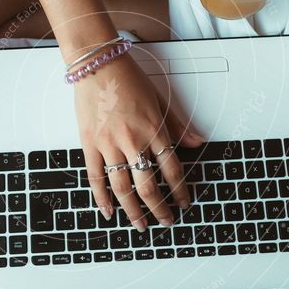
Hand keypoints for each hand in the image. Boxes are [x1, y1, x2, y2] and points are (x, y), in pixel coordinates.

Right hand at [74, 54, 203, 230]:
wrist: (98, 63)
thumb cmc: (128, 78)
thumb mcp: (161, 100)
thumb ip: (179, 126)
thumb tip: (198, 143)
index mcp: (154, 130)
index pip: (172, 170)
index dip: (180, 191)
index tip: (184, 202)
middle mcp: (134, 141)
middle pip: (149, 186)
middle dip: (160, 209)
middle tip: (166, 221)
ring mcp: (110, 144)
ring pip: (123, 188)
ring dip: (134, 211)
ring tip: (140, 224)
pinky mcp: (90, 143)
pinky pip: (95, 177)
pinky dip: (102, 198)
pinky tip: (109, 211)